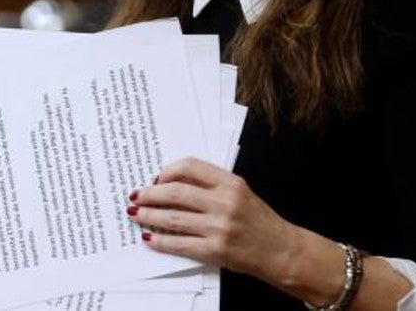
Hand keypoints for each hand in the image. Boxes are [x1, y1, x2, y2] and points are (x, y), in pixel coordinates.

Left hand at [127, 157, 297, 280]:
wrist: (281, 250)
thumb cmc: (259, 220)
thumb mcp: (240, 192)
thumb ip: (212, 185)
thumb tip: (171, 184)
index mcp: (231, 182)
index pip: (190, 166)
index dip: (167, 171)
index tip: (155, 178)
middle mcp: (225, 202)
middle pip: (176, 192)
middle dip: (150, 194)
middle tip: (135, 195)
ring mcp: (219, 227)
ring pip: (173, 218)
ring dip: (149, 216)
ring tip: (136, 215)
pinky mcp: (216, 250)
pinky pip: (179, 244)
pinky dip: (161, 241)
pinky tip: (149, 238)